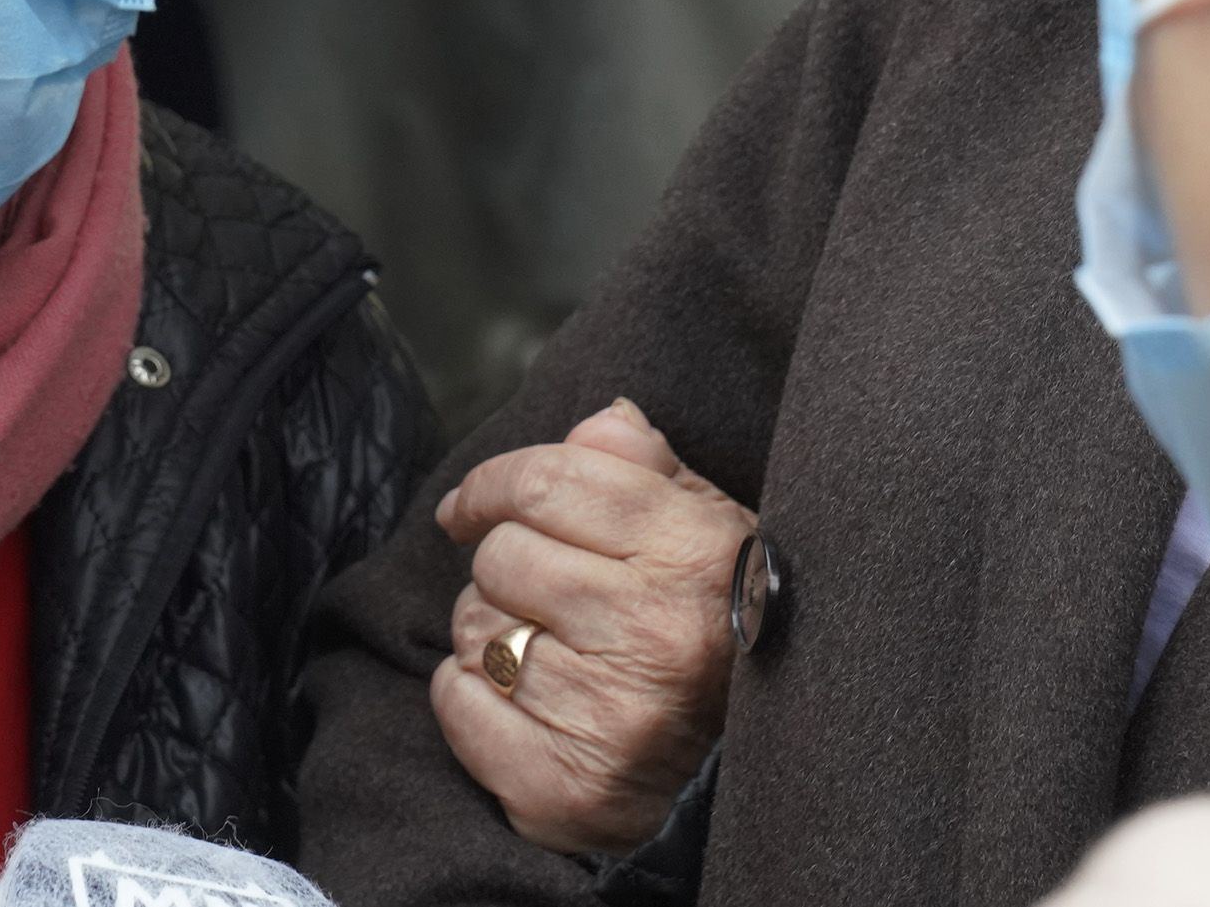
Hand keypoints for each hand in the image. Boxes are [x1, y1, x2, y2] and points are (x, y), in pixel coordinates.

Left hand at [428, 401, 754, 856]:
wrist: (750, 766)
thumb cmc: (707, 627)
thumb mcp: (703, 529)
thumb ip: (643, 467)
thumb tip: (596, 423)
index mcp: (691, 553)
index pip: (550, 480)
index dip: (491, 485)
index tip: (469, 506)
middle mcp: (655, 631)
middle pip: (500, 556)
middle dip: (504, 570)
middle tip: (546, 599)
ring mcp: (612, 716)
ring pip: (476, 630)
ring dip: (490, 635)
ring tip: (548, 653)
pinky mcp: (567, 787)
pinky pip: (459, 705)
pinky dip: (468, 699)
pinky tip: (520, 704)